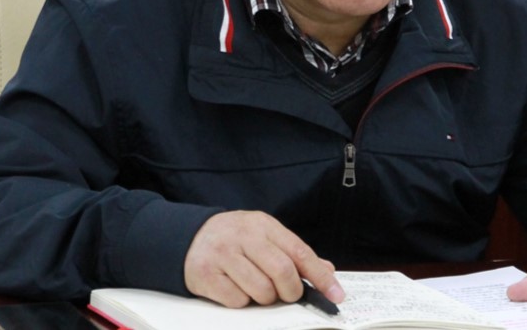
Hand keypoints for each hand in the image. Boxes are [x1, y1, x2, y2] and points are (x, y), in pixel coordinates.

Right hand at [183, 210, 344, 308]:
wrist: (189, 237)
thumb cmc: (234, 239)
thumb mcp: (264, 236)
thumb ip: (294, 253)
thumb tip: (327, 270)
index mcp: (263, 225)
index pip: (300, 252)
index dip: (321, 276)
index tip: (336, 294)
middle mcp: (244, 236)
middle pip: (283, 272)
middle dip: (290, 291)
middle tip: (286, 295)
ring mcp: (223, 254)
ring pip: (261, 290)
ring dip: (265, 298)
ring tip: (256, 287)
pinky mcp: (206, 274)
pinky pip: (237, 300)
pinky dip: (242, 301)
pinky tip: (234, 287)